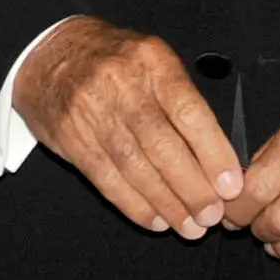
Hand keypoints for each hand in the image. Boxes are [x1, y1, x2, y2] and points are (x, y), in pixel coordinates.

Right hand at [16, 17, 243, 238]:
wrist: (49, 54)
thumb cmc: (115, 61)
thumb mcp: (154, 61)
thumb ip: (183, 100)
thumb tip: (219, 155)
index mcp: (152, 62)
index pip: (188, 111)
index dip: (212, 152)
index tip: (230, 184)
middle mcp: (121, 86)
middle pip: (161, 145)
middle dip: (191, 187)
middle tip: (212, 214)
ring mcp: (92, 113)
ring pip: (134, 166)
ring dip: (166, 202)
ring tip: (189, 225)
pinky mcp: (71, 138)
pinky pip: (106, 178)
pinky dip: (133, 204)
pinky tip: (155, 219)